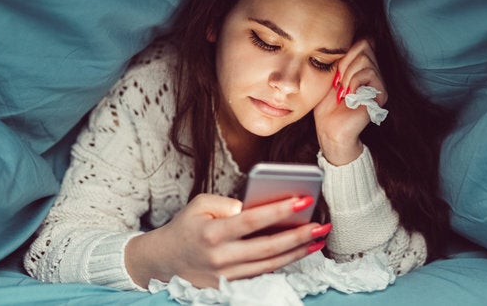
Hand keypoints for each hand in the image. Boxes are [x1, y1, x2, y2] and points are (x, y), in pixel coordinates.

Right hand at [125, 193, 330, 288]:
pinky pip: (262, 273)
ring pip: (270, 264)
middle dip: (298, 236)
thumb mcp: (199, 204)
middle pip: (267, 247)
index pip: (252, 221)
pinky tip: (300, 251)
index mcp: (212, 233)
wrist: (165, 260)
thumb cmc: (186, 227)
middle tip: (321, 225)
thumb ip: (225, 203)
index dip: (279, 210)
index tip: (302, 200)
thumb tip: (252, 207)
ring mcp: (227, 275)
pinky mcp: (231, 285)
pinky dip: (284, 262)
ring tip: (318, 239)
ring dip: (297, 252)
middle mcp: (221, 257)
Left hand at [313, 39, 386, 164]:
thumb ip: (343, 57)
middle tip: (338, 82)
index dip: (346, 52)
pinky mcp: (381, 94)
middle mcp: (374, 73)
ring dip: (348, 74)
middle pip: (364, 45)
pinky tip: (349, 95)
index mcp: (363, 67)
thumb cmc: (326, 104)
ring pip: (365, 59)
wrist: (329, 129)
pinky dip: (354, 82)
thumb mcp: (331, 73)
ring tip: (343, 90)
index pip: (363, 41)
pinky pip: (369, 73)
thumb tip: (354, 37)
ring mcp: (379, 84)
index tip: (336, 71)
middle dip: (345, 62)